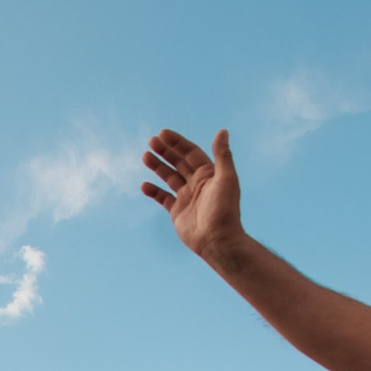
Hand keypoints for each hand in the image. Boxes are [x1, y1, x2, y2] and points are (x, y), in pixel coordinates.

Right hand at [140, 128, 241, 257]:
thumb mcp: (226, 178)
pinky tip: (144, 185)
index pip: (190, 153)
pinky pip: (162, 198)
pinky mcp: (177, 211)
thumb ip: (222, 155)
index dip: (177, 142)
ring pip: (169, 177)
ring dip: (157, 166)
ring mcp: (186, 197)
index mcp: (209, 173)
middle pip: (178, 162)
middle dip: (165, 151)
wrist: (218, 240)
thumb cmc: (225, 209)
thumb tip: (222, 131)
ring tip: (145, 156)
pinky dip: (153, 191)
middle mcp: (197, 183)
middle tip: (151, 141)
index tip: (162, 134)